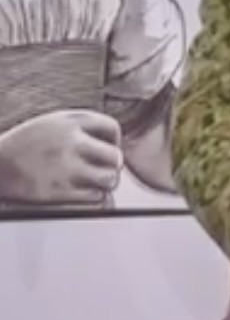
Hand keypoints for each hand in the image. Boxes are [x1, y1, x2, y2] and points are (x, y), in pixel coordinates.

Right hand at [0, 110, 121, 203]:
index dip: (114, 140)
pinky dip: (93, 197)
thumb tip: (113, 141)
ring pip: (109, 178)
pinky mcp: (58, 191)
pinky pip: (95, 197)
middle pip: (115, 156)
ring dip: (105, 183)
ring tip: (95, 182)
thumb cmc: (24, 146)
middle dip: (112, 164)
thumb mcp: (51, 123)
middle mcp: (69, 142)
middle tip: (103, 168)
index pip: (111, 127)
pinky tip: (83, 193)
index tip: (106, 147)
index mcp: (68, 122)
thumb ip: (81, 127)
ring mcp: (65, 167)